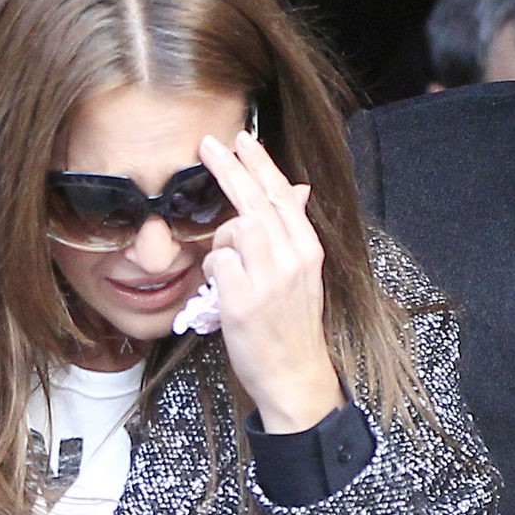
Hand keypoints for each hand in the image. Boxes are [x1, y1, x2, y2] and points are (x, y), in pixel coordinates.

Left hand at [199, 130, 343, 431]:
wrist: (294, 375)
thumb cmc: (291, 327)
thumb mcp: (302, 275)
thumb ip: (293, 234)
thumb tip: (298, 190)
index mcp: (307, 250)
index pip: (283, 194)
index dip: (261, 164)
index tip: (243, 139)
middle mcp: (291, 259)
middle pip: (256, 200)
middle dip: (230, 167)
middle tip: (207, 143)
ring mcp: (268, 279)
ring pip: (235, 228)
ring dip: (222, 240)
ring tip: (229, 268)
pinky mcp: (244, 301)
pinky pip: (217, 262)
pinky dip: (213, 270)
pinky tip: (221, 288)